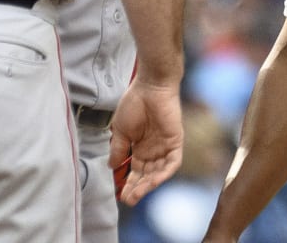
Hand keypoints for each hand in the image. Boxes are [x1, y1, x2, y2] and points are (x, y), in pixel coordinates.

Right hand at [108, 77, 182, 204]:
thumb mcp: (121, 130)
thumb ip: (118, 149)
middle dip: (137, 188)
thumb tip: (111, 167)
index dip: (128, 183)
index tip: (119, 194)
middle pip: (146, 175)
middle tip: (127, 199)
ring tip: (136, 194)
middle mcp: (153, 150)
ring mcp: (164, 147)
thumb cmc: (134, 104)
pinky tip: (153, 182)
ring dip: (148, 184)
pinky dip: (164, 173)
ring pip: (158, 172)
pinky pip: (172, 163)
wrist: (149, 87)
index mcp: (140, 147)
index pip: (135, 171)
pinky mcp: (175, 142)